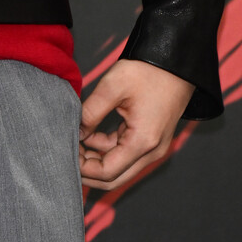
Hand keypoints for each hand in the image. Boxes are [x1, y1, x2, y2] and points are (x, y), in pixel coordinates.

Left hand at [78, 58, 194, 189]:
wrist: (176, 64)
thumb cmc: (148, 72)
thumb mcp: (112, 87)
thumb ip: (90, 112)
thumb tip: (74, 132)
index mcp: (143, 142)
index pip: (107, 172)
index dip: (83, 168)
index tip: (65, 153)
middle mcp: (151, 152)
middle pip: (113, 178)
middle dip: (87, 170)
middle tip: (66, 153)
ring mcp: (152, 148)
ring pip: (118, 167)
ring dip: (95, 159)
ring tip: (74, 142)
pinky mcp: (150, 140)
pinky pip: (124, 154)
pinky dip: (105, 150)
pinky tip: (88, 135)